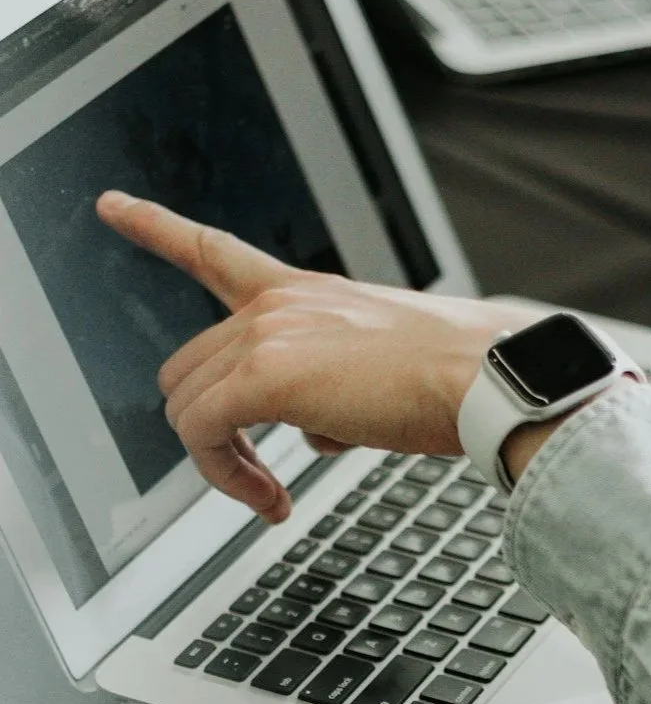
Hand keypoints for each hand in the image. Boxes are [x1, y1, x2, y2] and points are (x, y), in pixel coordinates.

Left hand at [96, 191, 539, 522]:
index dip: (156, 225)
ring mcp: (269, 332)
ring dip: (221, 461)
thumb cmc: (457, 376)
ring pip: (187, 407)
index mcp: (309, 291)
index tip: (112, 204)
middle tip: (259, 471)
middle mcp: (281, 302)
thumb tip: (316, 432)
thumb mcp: (383, 363)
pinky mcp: (265, 376)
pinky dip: (227, 477)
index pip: (216, 251)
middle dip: (211, 426)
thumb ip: (334, 382)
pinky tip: (270, 499)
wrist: (486, 378)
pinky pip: (202, 435)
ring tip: (271, 493)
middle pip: (187, 367)